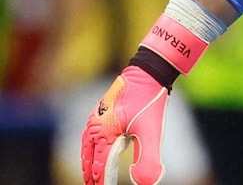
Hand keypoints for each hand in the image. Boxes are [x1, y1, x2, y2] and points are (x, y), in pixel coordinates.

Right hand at [80, 66, 168, 184]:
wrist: (148, 72)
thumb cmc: (149, 101)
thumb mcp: (152, 132)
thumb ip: (147, 158)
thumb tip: (145, 183)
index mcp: (104, 133)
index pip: (100, 165)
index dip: (102, 180)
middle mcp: (95, 126)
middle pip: (89, 157)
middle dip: (91, 174)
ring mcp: (95, 117)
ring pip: (86, 146)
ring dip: (88, 162)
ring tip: (90, 175)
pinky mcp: (100, 110)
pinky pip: (89, 134)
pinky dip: (89, 147)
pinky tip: (95, 149)